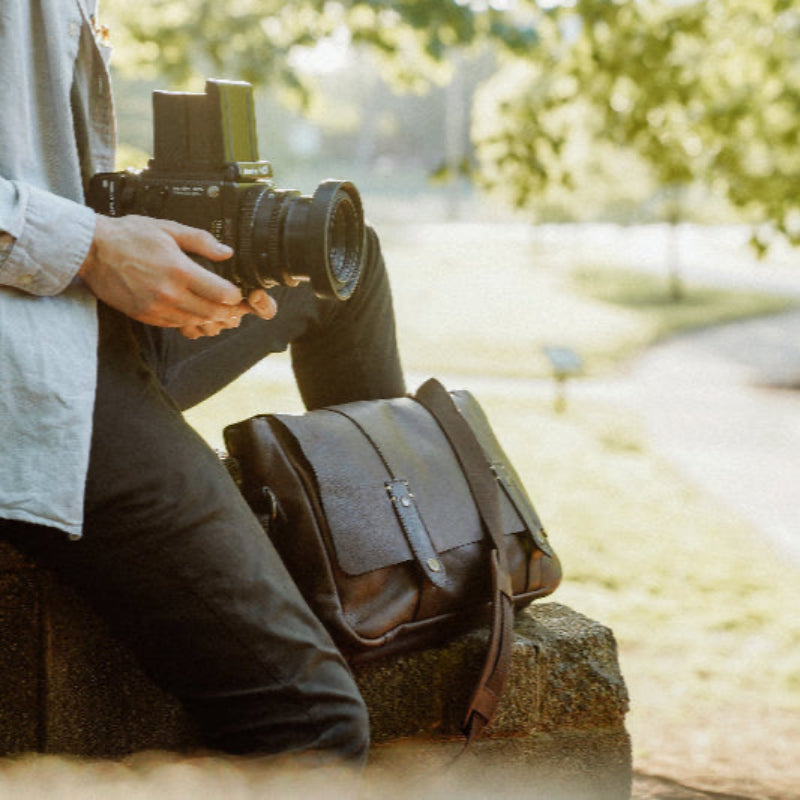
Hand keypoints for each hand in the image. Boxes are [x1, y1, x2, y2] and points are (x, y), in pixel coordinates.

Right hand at [79, 215, 275, 337]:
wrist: (92, 250)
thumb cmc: (129, 236)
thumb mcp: (168, 229)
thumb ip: (201, 241)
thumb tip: (226, 252)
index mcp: (179, 270)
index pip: (220, 293)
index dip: (235, 296)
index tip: (239, 293)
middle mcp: (169, 293)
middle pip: (212, 312)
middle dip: (228, 312)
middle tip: (235, 308)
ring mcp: (157, 307)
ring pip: (195, 322)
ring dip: (210, 319)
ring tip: (219, 312)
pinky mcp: (145, 316)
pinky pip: (176, 325)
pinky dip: (189, 322)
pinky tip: (194, 313)